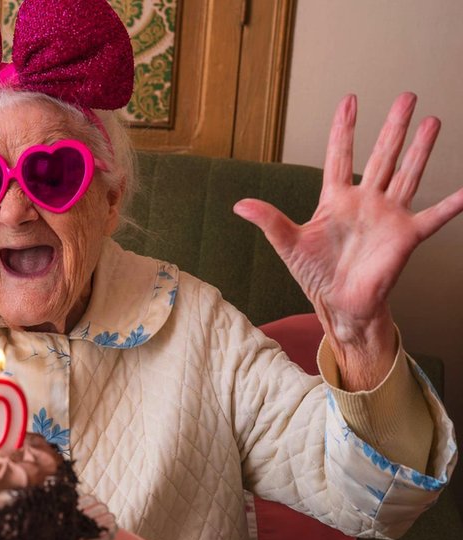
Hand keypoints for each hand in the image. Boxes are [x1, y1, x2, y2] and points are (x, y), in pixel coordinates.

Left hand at [234, 93, 462, 388]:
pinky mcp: (405, 237)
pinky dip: (452, 204)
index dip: (345, 128)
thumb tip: (238, 205)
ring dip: (420, 149)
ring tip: (432, 121)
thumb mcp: (288, 244)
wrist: (339, 304)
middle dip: (393, 126)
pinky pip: (433, 217)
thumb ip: (269, 220)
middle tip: (407, 96)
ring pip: (408, 174)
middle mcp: (365, 201)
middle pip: (382, 155)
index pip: (340, 155)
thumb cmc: (315, 273)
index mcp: (335, 199)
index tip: (350, 100)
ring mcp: (388, 216)